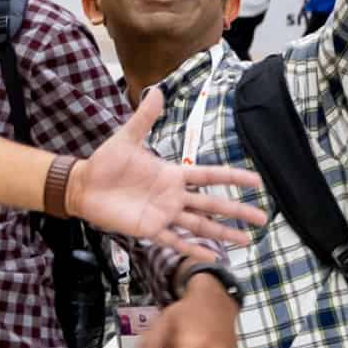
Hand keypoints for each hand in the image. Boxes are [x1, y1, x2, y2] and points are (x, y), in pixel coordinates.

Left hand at [69, 89, 267, 261]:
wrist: (83, 185)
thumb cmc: (105, 162)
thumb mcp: (126, 138)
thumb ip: (144, 118)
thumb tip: (156, 91)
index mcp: (172, 174)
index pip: (209, 175)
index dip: (232, 178)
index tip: (256, 181)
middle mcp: (173, 196)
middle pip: (213, 204)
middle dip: (238, 210)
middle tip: (263, 217)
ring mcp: (163, 214)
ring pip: (200, 225)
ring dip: (223, 233)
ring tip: (247, 241)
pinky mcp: (149, 229)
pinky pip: (175, 241)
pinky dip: (193, 249)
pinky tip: (212, 257)